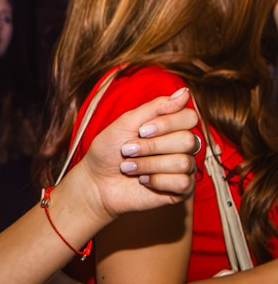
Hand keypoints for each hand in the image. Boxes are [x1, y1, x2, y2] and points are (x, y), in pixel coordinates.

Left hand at [80, 88, 198, 219]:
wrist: (95, 182)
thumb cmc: (108, 151)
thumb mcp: (126, 122)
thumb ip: (156, 107)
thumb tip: (185, 93)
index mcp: (172, 127)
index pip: (189, 118)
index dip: (166, 124)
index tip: (140, 131)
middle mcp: (182, 147)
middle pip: (188, 140)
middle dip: (152, 146)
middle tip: (128, 151)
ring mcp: (183, 169)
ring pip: (184, 162)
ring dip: (150, 165)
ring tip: (129, 167)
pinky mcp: (180, 190)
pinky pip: (183, 183)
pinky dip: (158, 181)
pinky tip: (143, 181)